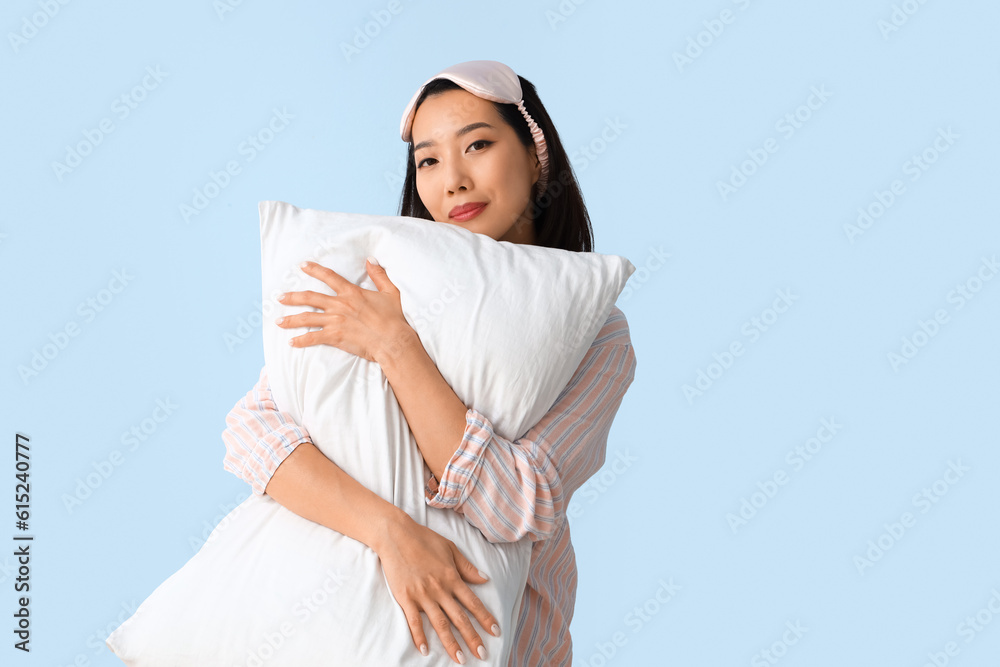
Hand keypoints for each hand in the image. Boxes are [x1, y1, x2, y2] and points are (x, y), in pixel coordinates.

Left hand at [276, 258, 411, 362]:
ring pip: (307, 318)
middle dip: (293, 297)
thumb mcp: (390, 292)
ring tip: (279, 321)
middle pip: (310, 298)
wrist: (393, 340)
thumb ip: (379, 275)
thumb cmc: (394, 318)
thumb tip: (371, 259)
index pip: (329, 277)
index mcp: (351, 293)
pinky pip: (313, 337)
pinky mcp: (335, 336)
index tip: (302, 266)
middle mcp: (339, 305)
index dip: (315, 270)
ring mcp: (335, 321)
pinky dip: (301, 340)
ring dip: (291, 319)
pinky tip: (292, 342)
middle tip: (281, 297)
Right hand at [377, 513, 499, 662]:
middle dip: (472, 637)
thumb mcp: (450, 549)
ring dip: (451, 643)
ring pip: (440, 624)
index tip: (495, 631)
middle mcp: (440, 589)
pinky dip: (419, 637)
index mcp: (452, 577)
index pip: (473, 602)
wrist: (396, 535)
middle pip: (459, 618)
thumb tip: (484, 579)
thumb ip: (467, 567)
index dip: (485, 618)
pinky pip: (414, 621)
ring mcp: (423, 595)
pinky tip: (424, 650)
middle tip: (482, 654)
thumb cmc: (424, 539)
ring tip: (460, 659)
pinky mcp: (406, 598)